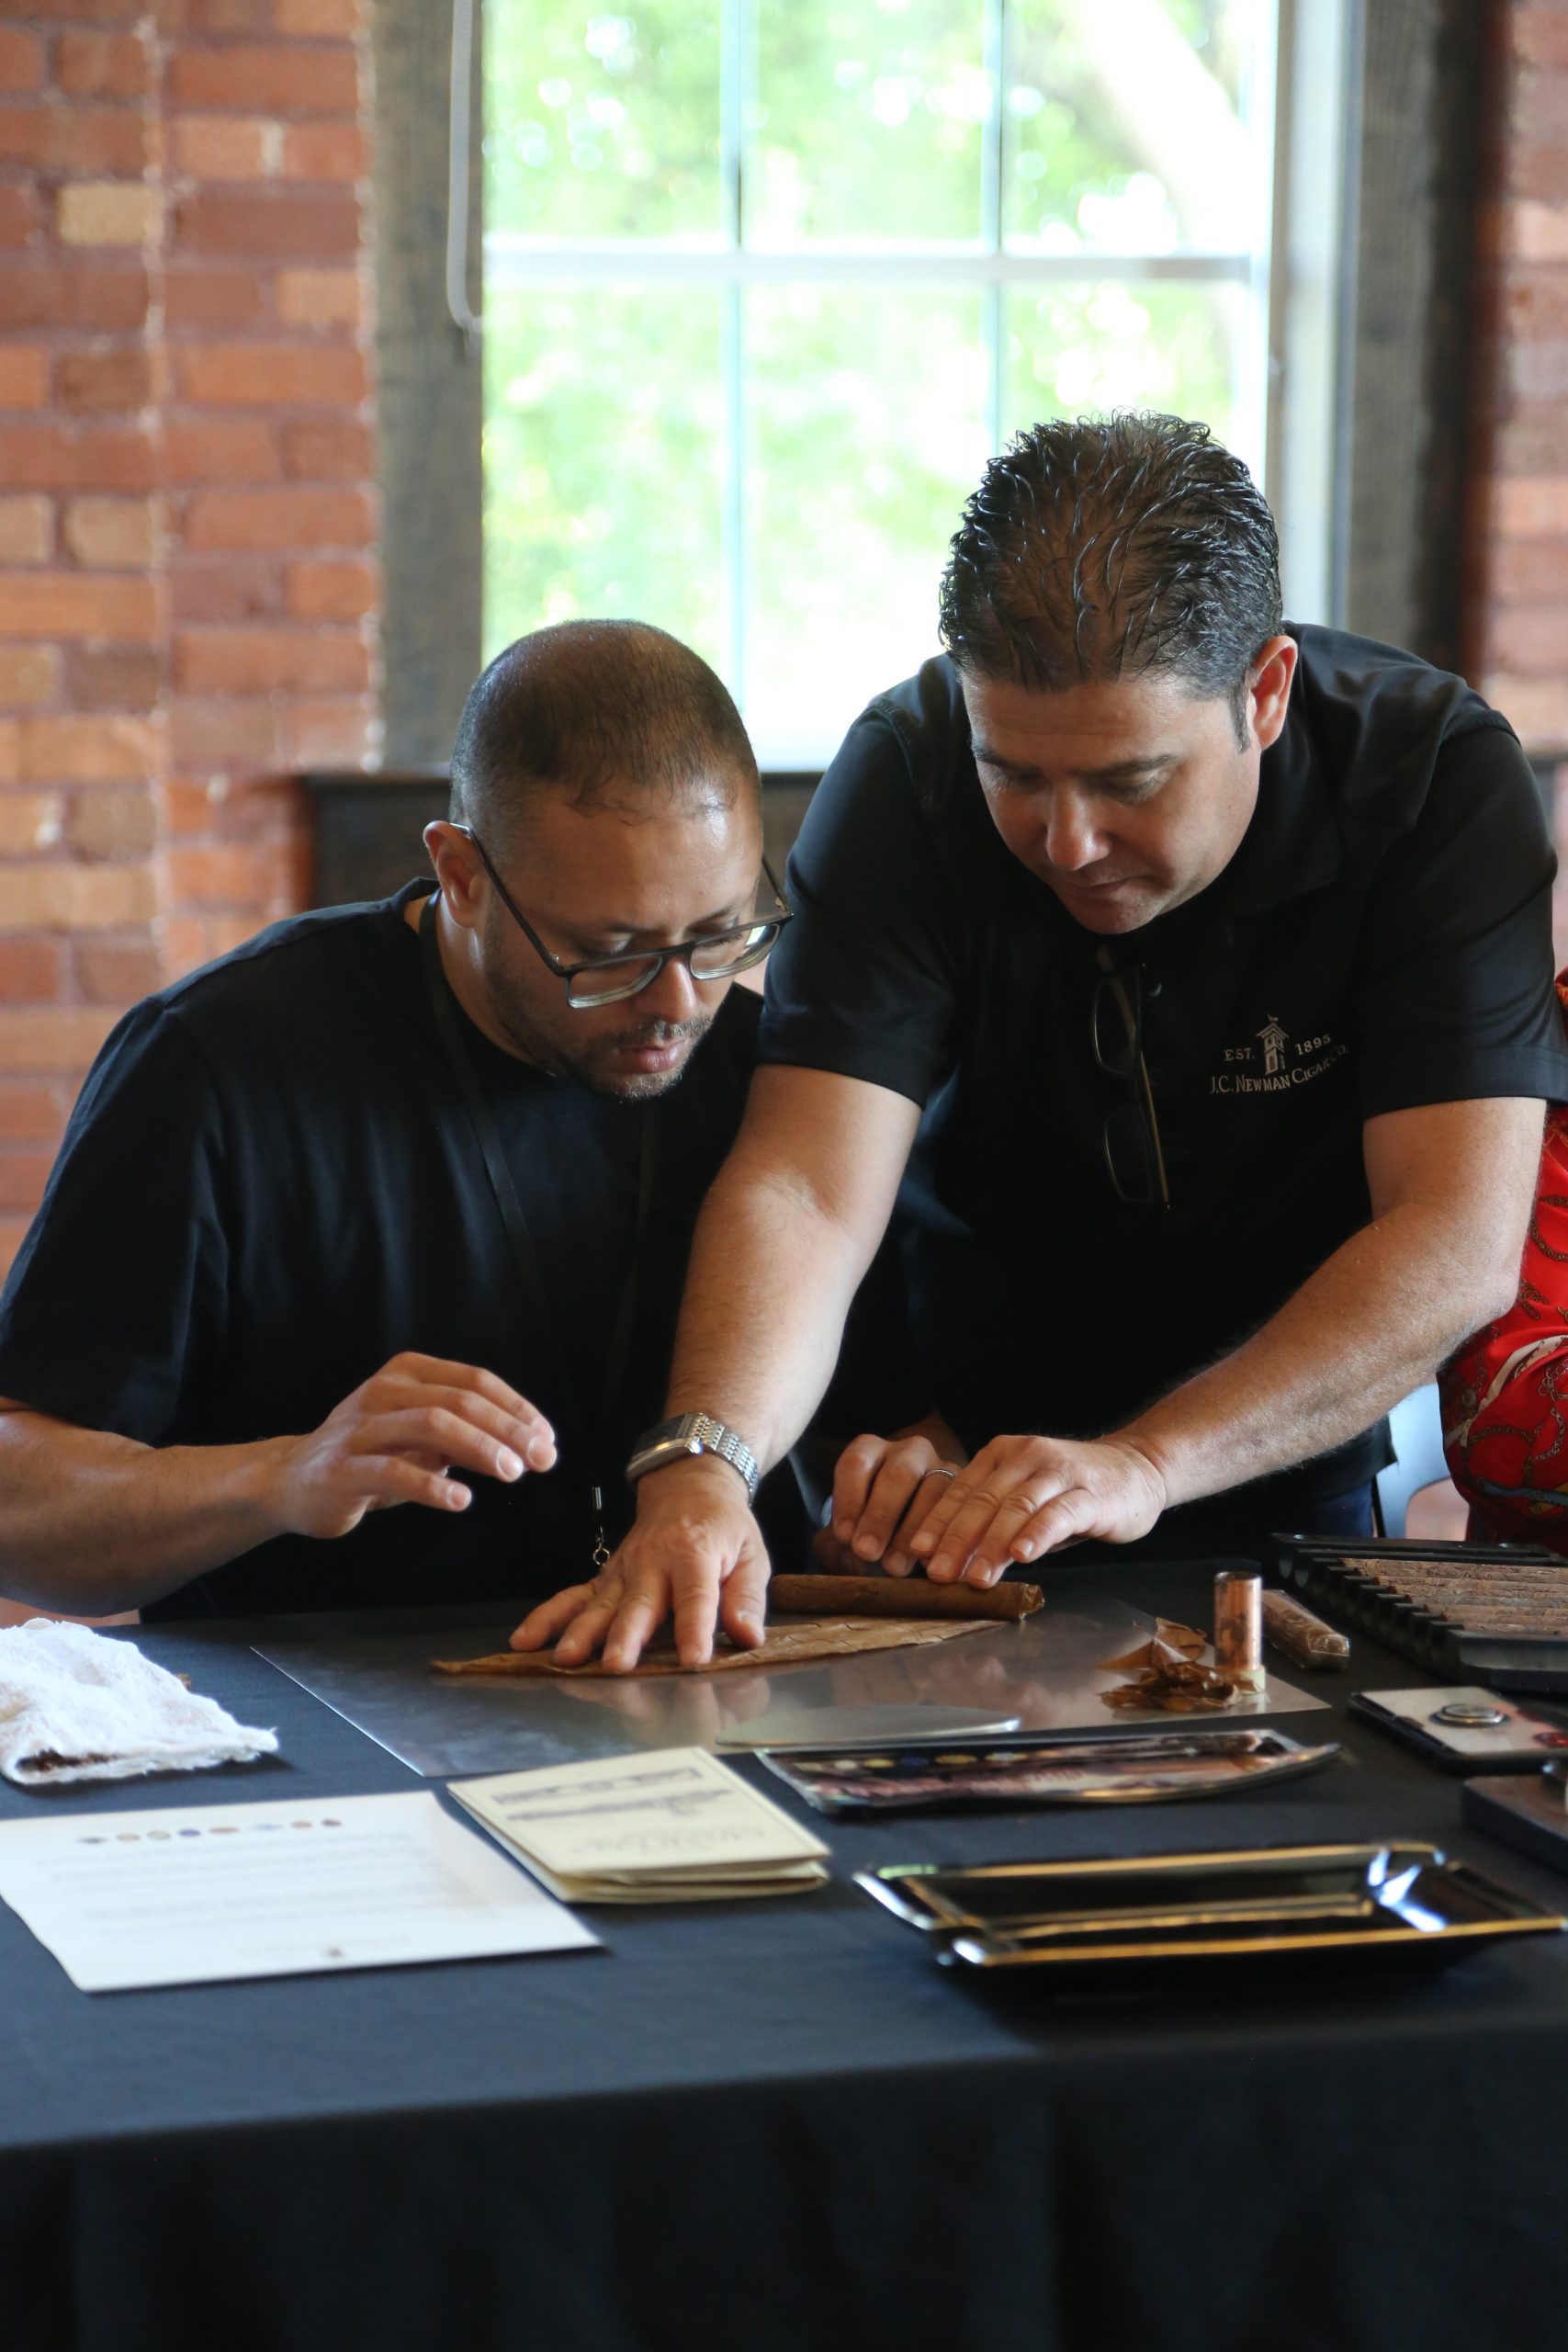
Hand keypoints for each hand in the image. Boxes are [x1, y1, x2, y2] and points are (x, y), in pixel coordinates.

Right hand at [260, 1353, 556, 1539]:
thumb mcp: (420, 1435)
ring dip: (480, 1448)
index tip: (546, 1440)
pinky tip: (462, 1501)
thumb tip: (527, 1445)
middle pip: (459, 1401)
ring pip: (431, 1426)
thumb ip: (465, 1433)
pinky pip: (394, 1471)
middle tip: (541, 1459)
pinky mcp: (343, 1467)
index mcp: (408, 1372)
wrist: (293, 1481)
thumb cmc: (370, 1455)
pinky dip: (433, 1486)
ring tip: (512, 1473)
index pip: (475, 1381)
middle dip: (508, 1429)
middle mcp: (384, 1390)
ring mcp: (360, 1426)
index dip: (517, 1409)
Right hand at [510, 1454, 768, 1671]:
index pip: (695, 1595)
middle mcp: (653, 1562)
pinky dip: (547, 1618)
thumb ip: (747, 1598)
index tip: (693, 1660)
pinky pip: (572, 1598)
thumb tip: (749, 1637)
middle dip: (626, 1636)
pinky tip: (526, 1641)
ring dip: (581, 1632)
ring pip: (599, 1604)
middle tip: (617, 1666)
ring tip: (566, 1659)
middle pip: (639, 1603)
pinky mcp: (605, 1579)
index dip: (694, 1627)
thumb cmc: (723, 1526)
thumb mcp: (751, 1553)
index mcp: (695, 1553)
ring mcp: (623, 1571)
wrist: (687, 1485)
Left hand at [812, 1428, 966, 1575]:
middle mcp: (909, 1452)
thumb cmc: (867, 1524)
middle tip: (867, 1552)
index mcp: (871, 1450)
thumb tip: (848, 1555)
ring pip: (933, 1491)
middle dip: (881, 1515)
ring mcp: (942, 1468)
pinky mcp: (965, 1493)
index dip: (848, 1499)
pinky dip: (942, 1539)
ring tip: (894, 1567)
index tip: (844, 1536)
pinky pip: (958, 1512)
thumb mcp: (848, 1525)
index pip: (857, 1463)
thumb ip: (838, 1540)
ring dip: (912, 1532)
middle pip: (898, 1474)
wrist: (909, 1521)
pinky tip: (926, 1563)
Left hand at [907, 1434, 1167, 1583]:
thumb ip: (994, 1522)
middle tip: (938, 1574)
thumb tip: (952, 1560)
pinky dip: (1037, 1534)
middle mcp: (1027, 1456)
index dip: (938, 1523)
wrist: (1138, 1468)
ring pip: (1017, 1507)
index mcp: (1002, 1454)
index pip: (962, 1491)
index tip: (916, 1553)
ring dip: (992, 1545)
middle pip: (984, 1501)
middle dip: (957, 1540)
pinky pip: (1059, 1513)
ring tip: (975, 1577)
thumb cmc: (1072, 1491)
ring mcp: (1060, 1471)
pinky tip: (1022, 1555)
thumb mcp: (1026, 1500)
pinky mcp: (1091, 1493)